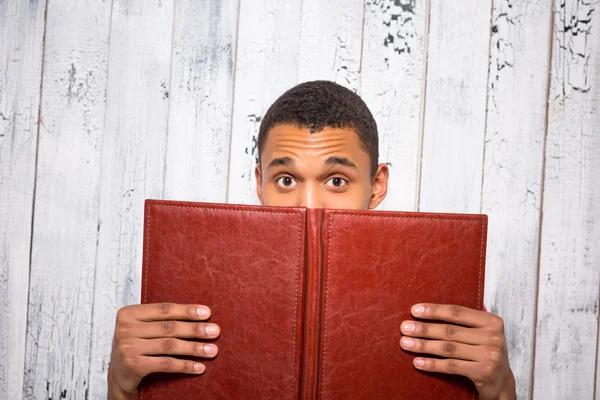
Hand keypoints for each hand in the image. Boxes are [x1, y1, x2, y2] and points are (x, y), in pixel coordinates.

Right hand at [107, 303, 220, 399]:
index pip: (164, 309)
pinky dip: (185, 365)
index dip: (187, 311)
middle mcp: (126, 329)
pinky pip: (165, 364)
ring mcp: (128, 347)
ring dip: (194, 348)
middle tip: (215, 331)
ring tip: (212, 350)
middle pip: (169, 327)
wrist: (119, 374)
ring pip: (170, 345)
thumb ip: (162, 319)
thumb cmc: (137, 345)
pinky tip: (199, 367)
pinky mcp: (133, 365)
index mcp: (129, 313)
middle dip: (195, 329)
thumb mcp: (143, 327)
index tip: (207, 313)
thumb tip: (201, 314)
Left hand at [399, 304, 515, 399]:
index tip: (414, 310)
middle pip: (450, 331)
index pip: (457, 312)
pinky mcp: (483, 372)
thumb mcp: (480, 332)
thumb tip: (425, 312)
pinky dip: (432, 364)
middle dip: (424, 329)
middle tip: (404, 328)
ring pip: (448, 348)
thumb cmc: (483, 351)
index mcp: (491, 321)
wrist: (501, 380)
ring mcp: (489, 355)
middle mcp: (493, 337)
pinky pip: (451, 366)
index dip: (434, 310)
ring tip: (405, 343)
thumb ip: (462, 322)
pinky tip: (417, 362)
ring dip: (423, 346)